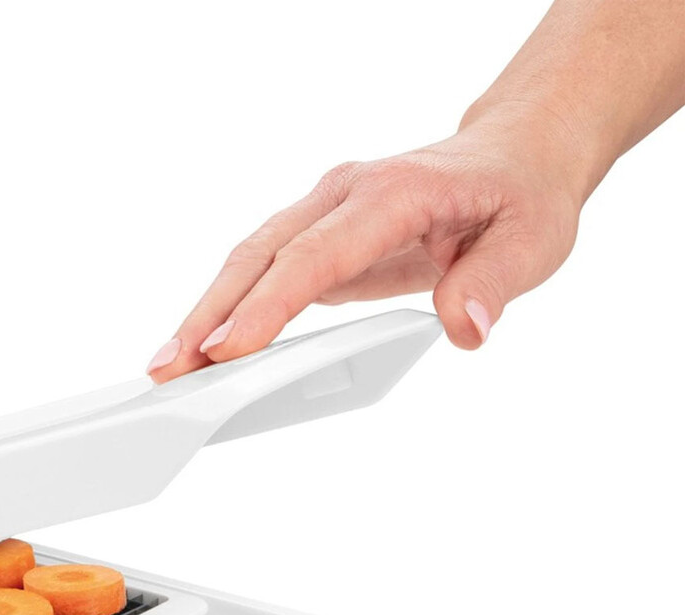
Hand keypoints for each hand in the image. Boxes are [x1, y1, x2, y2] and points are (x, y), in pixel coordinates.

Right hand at [146, 110, 590, 380]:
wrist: (511, 157)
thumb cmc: (519, 197)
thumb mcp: (534, 240)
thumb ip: (494, 282)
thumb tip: (463, 329)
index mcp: (391, 193)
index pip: (314, 255)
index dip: (266, 306)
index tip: (226, 353)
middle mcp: (343, 195)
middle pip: (258, 256)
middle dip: (207, 315)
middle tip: (167, 371)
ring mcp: (321, 212)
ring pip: (247, 262)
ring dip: (204, 315)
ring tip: (167, 368)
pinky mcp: (313, 236)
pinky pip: (260, 271)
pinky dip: (226, 310)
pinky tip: (203, 349)